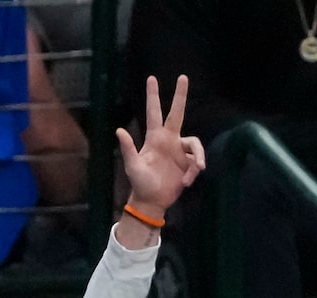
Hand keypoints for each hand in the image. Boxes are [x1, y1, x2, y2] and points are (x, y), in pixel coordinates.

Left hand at [116, 76, 206, 225]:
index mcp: (155, 138)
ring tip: (194, 173)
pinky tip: (186, 182)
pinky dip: (194, 172)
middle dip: (180, 95)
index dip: (153, 96)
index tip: (151, 78)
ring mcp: (180, 151)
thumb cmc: (140, 183)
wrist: (152, 201)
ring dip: (197, 158)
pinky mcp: (188, 164)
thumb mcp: (133, 166)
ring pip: (195, 143)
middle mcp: (169, 140)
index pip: (154, 112)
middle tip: (183, 76)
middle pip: (177, 113)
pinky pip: (197, 162)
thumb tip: (119, 131)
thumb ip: (128, 148)